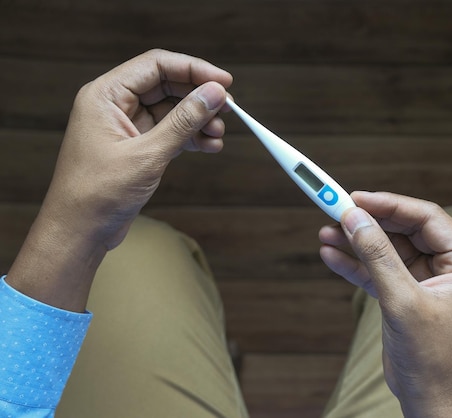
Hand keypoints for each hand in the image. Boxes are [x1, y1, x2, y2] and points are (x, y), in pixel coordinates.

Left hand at [46, 49, 231, 248]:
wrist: (79, 232)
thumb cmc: (98, 194)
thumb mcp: (147, 155)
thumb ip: (183, 122)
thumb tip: (214, 94)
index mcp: (106, 95)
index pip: (156, 65)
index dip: (193, 69)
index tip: (224, 82)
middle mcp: (115, 105)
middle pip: (166, 85)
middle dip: (199, 96)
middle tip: (229, 109)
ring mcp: (126, 126)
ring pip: (171, 110)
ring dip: (198, 119)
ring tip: (218, 134)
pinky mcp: (136, 146)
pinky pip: (169, 131)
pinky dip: (190, 137)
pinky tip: (209, 145)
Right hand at [319, 191, 451, 416]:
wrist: (429, 398)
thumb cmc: (432, 357)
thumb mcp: (402, 301)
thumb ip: (377, 255)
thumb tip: (354, 218)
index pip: (426, 218)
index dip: (389, 205)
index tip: (355, 198)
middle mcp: (450, 266)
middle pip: (404, 230)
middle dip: (369, 223)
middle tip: (336, 212)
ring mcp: (427, 279)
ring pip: (388, 249)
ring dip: (357, 242)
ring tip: (326, 233)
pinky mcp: (406, 293)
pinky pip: (379, 270)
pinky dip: (355, 264)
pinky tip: (332, 254)